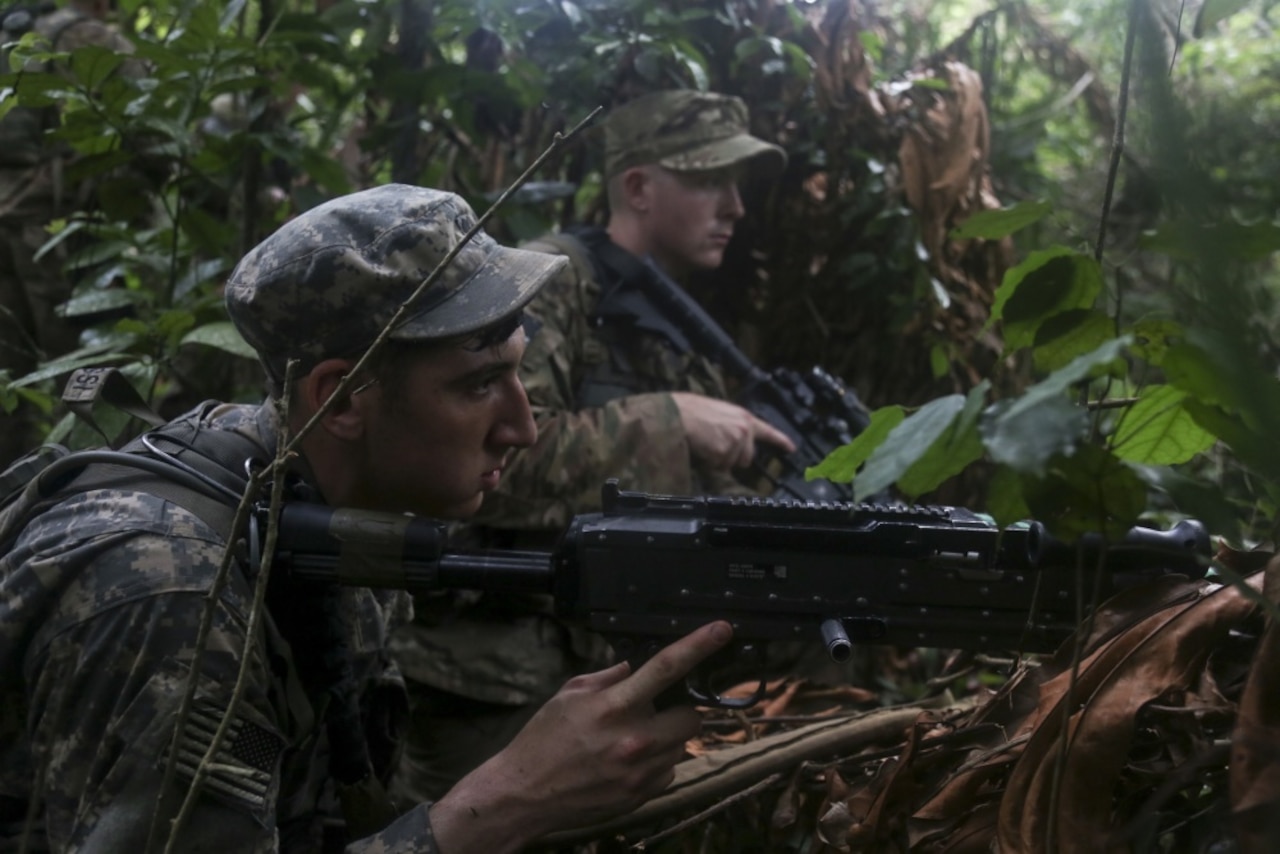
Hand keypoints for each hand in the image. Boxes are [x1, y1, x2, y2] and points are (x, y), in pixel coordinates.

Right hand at [429, 621, 733, 851]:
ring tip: (632, 741)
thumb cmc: (543, 740)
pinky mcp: (643, 795)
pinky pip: (668, 772)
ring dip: (665, 738)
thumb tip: (634, 668)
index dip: (698, 645)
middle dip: (678, 710)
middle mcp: (635, 739)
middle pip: (690, 716)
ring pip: (681, 745)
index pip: (665, 668)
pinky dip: (656, 764)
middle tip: (653, 712)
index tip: (722, 630)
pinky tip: (628, 764)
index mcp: (614, 706)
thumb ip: (607, 679)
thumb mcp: (568, 695)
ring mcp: (641, 771)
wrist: (525, 794)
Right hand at [670, 392, 795, 470]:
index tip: (791, 449)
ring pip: (731, 464)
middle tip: (715, 445)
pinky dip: (709, 461)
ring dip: (718, 460)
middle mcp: (744, 429)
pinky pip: (719, 466)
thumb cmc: (692, 411)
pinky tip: (702, 447)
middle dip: (732, 457)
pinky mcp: (725, 451)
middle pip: (747, 458)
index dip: (781, 441)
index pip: (768, 431)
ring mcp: (736, 441)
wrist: (677, 414)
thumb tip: (735, 440)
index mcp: (744, 417)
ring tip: (706, 443)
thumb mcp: (720, 412)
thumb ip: (733, 425)